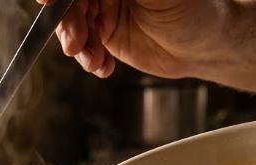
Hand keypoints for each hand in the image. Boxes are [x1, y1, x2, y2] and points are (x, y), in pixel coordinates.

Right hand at [37, 0, 222, 78]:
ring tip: (93, 59)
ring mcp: (104, 10)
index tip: (48, 2)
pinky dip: (89, 60)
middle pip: (69, 1)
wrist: (207, 45)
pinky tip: (103, 67)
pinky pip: (84, 48)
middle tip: (75, 42)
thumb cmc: (194, 6)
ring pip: (73, 25)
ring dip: (78, 45)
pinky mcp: (106, 36)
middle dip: (68, 22)